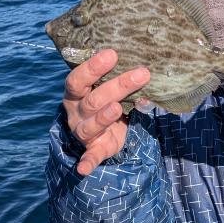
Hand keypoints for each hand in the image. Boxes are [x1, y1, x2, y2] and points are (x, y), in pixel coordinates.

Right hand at [62, 49, 150, 175]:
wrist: (98, 130)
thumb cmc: (105, 99)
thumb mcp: (110, 88)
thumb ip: (122, 79)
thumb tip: (147, 66)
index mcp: (77, 92)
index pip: (79, 78)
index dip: (93, 67)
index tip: (113, 54)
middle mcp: (76, 111)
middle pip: (93, 100)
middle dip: (117, 86)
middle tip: (142, 73)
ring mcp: (82, 131)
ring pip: (91, 125)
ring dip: (103, 117)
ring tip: (117, 108)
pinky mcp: (93, 149)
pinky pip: (89, 156)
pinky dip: (86, 162)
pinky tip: (83, 169)